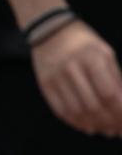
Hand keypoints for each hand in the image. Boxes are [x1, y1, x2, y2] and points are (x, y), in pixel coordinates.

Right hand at [34, 21, 121, 136]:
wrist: (50, 29)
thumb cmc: (85, 44)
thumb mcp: (106, 54)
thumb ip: (116, 80)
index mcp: (92, 58)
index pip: (109, 95)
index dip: (120, 114)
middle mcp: (72, 67)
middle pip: (93, 106)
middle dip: (109, 123)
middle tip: (117, 130)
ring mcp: (56, 76)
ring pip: (77, 112)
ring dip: (94, 125)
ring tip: (105, 129)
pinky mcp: (45, 83)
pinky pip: (61, 110)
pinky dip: (76, 123)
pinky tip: (87, 126)